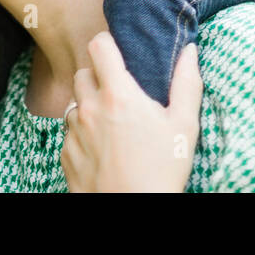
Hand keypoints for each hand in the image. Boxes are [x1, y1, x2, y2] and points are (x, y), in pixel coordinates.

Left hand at [61, 34, 202, 192]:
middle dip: (97, 77)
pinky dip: (82, 133)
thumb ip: (187, 83)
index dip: (107, 43)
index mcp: (118, 96)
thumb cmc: (163, 170)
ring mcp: (74, 132)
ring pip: (74, 103)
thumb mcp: (185, 126)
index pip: (98, 46)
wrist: (136, 211)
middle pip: (82, 73)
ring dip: (88, 106)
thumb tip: (189, 50)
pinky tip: (103, 148)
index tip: (117, 53)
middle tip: (119, 93)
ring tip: (112, 124)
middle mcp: (90, 109)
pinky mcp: (65, 154)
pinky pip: (69, 132)